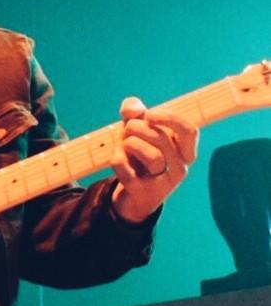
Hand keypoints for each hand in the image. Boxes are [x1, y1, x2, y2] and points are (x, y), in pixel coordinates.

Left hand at [110, 97, 198, 222]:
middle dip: (136, 127)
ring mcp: (163, 184)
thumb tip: (132, 110)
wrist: (131, 195)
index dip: (169, 118)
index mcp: (184, 151)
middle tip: (126, 130)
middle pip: (162, 139)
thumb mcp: (137, 128)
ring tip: (124, 144)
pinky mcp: (142, 194)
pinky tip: (117, 156)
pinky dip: (118, 158)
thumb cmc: (137, 153)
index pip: (189, 130)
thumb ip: (134, 110)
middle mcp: (179, 168)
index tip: (148, 114)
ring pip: (152, 156)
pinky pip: (128, 171)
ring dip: (130, 143)